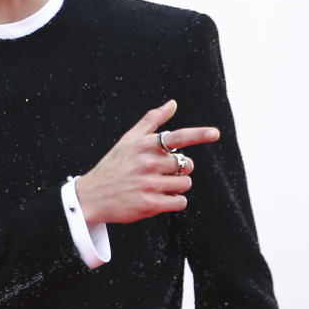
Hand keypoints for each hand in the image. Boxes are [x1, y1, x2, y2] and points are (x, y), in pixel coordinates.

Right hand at [75, 100, 219, 225]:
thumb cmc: (114, 165)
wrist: (92, 195)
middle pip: (186, 164)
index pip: (177, 137)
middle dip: (180, 169)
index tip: (215, 133)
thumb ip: (152, 120)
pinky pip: (180, 202)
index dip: (199, 134)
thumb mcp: (129, 139)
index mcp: (145, 145)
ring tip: (159, 186)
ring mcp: (149, 184)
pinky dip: (175, 201)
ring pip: (185, 184)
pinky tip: (160, 198)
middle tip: (162, 172)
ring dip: (177, 186)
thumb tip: (173, 103)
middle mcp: (148, 163)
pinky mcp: (150, 205)